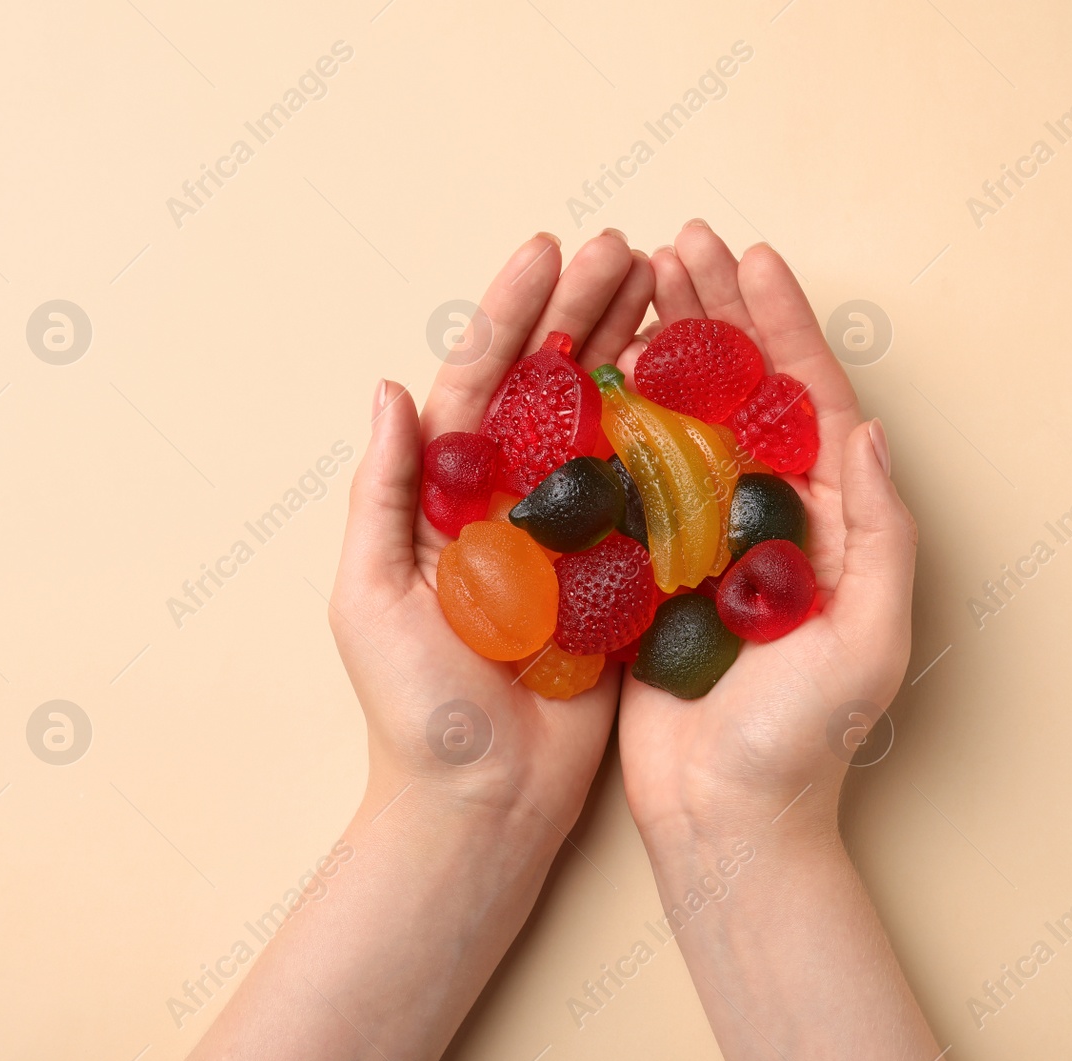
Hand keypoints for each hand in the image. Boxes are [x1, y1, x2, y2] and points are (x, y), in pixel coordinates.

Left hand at [185, 231, 656, 1060]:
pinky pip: (649, 490)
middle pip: (551, 385)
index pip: (480, 381)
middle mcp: (511, 500)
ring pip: (606, 422)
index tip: (548, 251)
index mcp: (447, 494)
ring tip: (670, 288)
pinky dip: (673, 434)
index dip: (513, 314)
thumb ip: (383, 494)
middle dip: (587, 312)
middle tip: (631, 248)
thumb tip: (389, 388)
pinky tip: (701, 383)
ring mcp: (570, 533)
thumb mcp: (370, 597)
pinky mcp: (619, 572)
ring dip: (634, 353)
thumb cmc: (416, 708)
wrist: (484, 802)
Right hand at [616, 222, 916, 843]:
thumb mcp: (869, 638)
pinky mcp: (647, 565)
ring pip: (682, 418)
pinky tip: (590, 368)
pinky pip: (630, 475)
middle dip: (716, 311)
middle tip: (680, 244)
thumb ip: (880, 534)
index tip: (752, 257)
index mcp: (827, 518)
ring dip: (662, 347)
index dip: (781, 322)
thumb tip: (869, 430)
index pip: (808, 398)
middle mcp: (766, 514)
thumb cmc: (804, 741)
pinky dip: (612, 417)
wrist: (725, 818)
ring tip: (637, 281)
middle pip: (741, 390)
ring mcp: (703, 535)